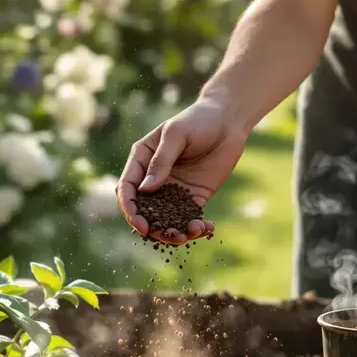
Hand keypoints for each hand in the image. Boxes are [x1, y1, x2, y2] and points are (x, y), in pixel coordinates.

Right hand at [116, 99, 248, 243]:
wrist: (228, 121)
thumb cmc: (198, 120)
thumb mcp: (176, 135)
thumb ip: (161, 161)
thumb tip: (146, 190)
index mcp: (142, 160)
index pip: (128, 189)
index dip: (131, 209)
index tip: (141, 225)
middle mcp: (154, 178)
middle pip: (145, 210)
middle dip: (153, 227)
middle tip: (169, 236)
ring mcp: (173, 190)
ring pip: (166, 218)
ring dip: (174, 231)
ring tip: (188, 236)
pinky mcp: (194, 197)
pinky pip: (190, 217)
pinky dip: (195, 227)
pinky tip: (206, 228)